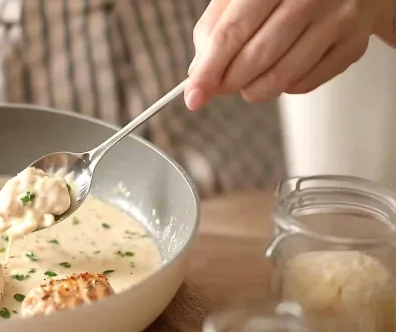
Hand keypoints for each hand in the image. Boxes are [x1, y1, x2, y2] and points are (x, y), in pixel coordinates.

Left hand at [185, 0, 392, 109]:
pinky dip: (284, 87)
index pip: (233, 32)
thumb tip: (198, 70)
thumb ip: (215, 26)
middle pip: (257, 58)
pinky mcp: (353, 44)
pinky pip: (307, 83)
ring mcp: (338, 19)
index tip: (194, 96)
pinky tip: (278, 71)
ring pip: (283, 77)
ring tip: (246, 81)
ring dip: (254, 90)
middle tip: (219, 86)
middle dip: (230, 82)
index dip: (209, 70)